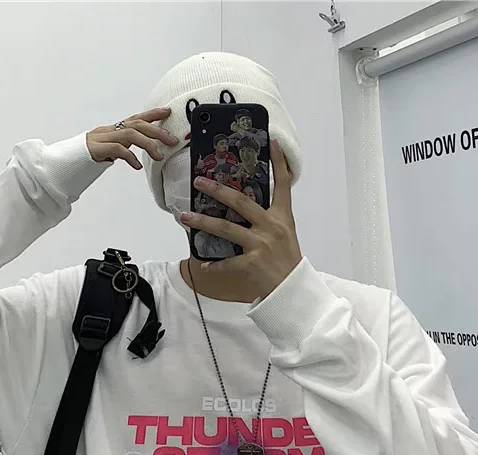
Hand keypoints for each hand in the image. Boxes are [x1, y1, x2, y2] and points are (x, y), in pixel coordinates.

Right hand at [87, 108, 176, 170]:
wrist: (66, 161)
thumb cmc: (88, 156)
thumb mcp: (110, 150)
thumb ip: (124, 147)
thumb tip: (139, 152)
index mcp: (114, 130)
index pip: (136, 118)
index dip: (152, 114)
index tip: (168, 112)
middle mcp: (109, 130)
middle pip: (137, 124)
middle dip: (157, 131)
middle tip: (172, 141)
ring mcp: (102, 138)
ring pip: (130, 134)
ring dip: (148, 144)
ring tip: (159, 156)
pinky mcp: (97, 149)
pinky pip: (117, 149)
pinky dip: (130, 157)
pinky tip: (137, 165)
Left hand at [180, 140, 301, 297]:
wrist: (292, 289)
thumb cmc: (286, 261)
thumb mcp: (284, 234)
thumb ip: (268, 218)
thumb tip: (244, 205)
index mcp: (282, 217)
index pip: (282, 184)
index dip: (278, 163)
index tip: (271, 143)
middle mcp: (271, 227)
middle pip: (241, 202)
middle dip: (217, 190)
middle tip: (199, 181)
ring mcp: (260, 245)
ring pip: (225, 229)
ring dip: (202, 222)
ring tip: (185, 216)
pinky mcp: (251, 263)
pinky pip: (226, 262)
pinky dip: (214, 264)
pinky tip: (203, 263)